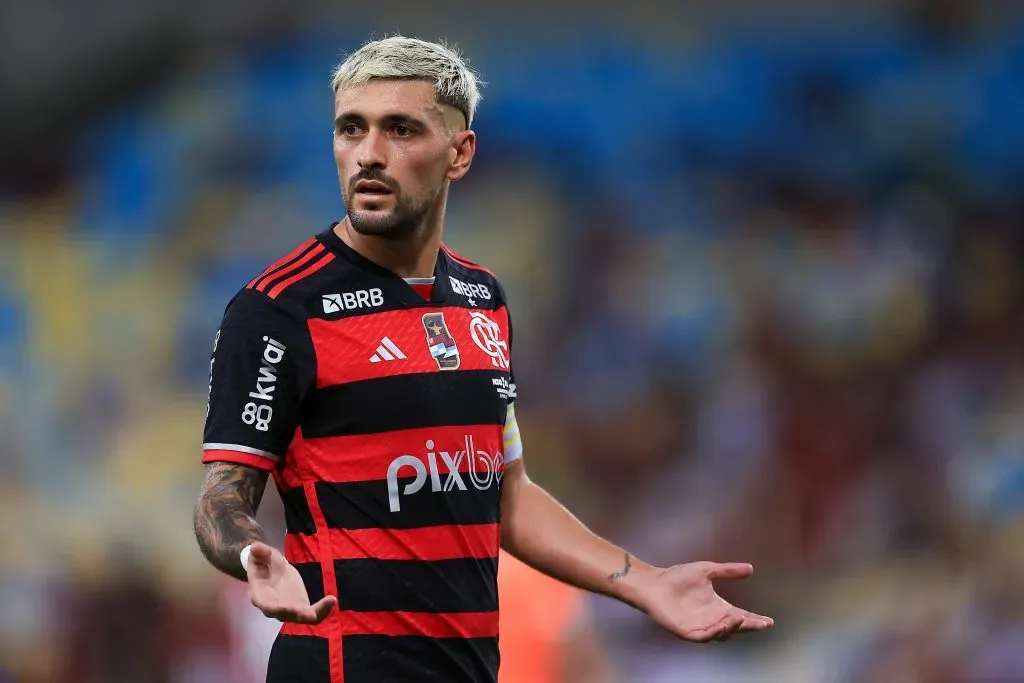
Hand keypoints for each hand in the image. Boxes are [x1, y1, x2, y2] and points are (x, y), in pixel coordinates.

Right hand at [246, 542, 336, 623]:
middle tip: (309, 614)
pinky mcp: (301, 609)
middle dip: (296, 614)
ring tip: (328, 603)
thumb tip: (255, 547)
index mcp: (260, 595)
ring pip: (300, 618)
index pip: (264, 604)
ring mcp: (288, 610)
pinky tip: (332, 600)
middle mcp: (273, 607)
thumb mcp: (264, 555)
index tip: (282, 608)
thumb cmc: (265, 564)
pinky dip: (323, 610)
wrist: (273, 571)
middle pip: (283, 615)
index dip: (273, 607)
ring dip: (313, 614)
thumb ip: (260, 553)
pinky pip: (312, 614)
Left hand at [638, 562, 772, 642]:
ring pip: (721, 634)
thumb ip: (728, 571)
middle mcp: (711, 619)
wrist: (654, 583)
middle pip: (734, 628)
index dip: (754, 620)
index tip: (769, 621)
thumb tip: (750, 568)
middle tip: (760, 623)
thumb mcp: (707, 570)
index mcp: (718, 607)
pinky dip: (713, 633)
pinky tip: (721, 626)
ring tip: (739, 617)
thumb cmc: (677, 577)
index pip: (740, 616)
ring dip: (731, 627)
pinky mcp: (686, 631)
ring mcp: (699, 627)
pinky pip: (703, 637)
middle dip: (748, 626)